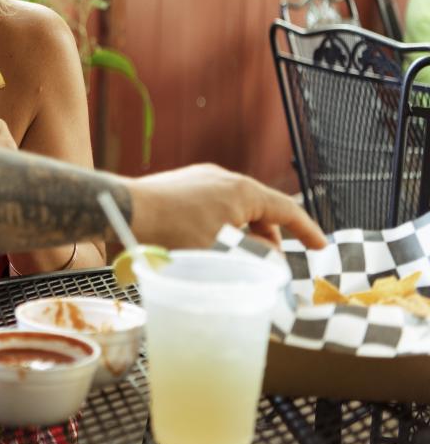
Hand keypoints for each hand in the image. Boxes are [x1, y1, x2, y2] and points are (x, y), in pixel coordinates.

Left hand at [127, 164, 325, 249]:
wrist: (123, 209)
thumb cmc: (170, 231)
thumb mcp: (219, 252)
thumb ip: (251, 257)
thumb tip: (269, 262)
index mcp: (243, 191)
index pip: (286, 210)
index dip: (306, 230)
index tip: (320, 247)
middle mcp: (225, 178)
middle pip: (260, 210)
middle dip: (268, 239)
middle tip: (269, 265)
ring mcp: (201, 178)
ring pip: (235, 209)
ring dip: (242, 235)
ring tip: (236, 260)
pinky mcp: (182, 184)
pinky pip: (213, 205)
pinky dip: (221, 226)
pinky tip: (208, 245)